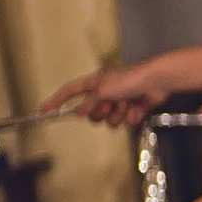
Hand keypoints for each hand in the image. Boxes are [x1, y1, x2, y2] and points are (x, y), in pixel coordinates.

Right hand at [43, 64, 164, 127]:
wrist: (157, 81)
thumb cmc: (131, 79)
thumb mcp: (103, 90)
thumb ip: (88, 104)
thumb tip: (78, 113)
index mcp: (94, 83)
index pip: (69, 92)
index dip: (56, 101)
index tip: (43, 110)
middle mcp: (106, 92)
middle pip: (91, 113)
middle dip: (101, 113)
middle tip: (110, 105)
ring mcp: (120, 101)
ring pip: (109, 121)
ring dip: (118, 115)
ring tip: (127, 105)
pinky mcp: (134, 109)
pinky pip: (126, 122)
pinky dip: (132, 116)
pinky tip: (139, 107)